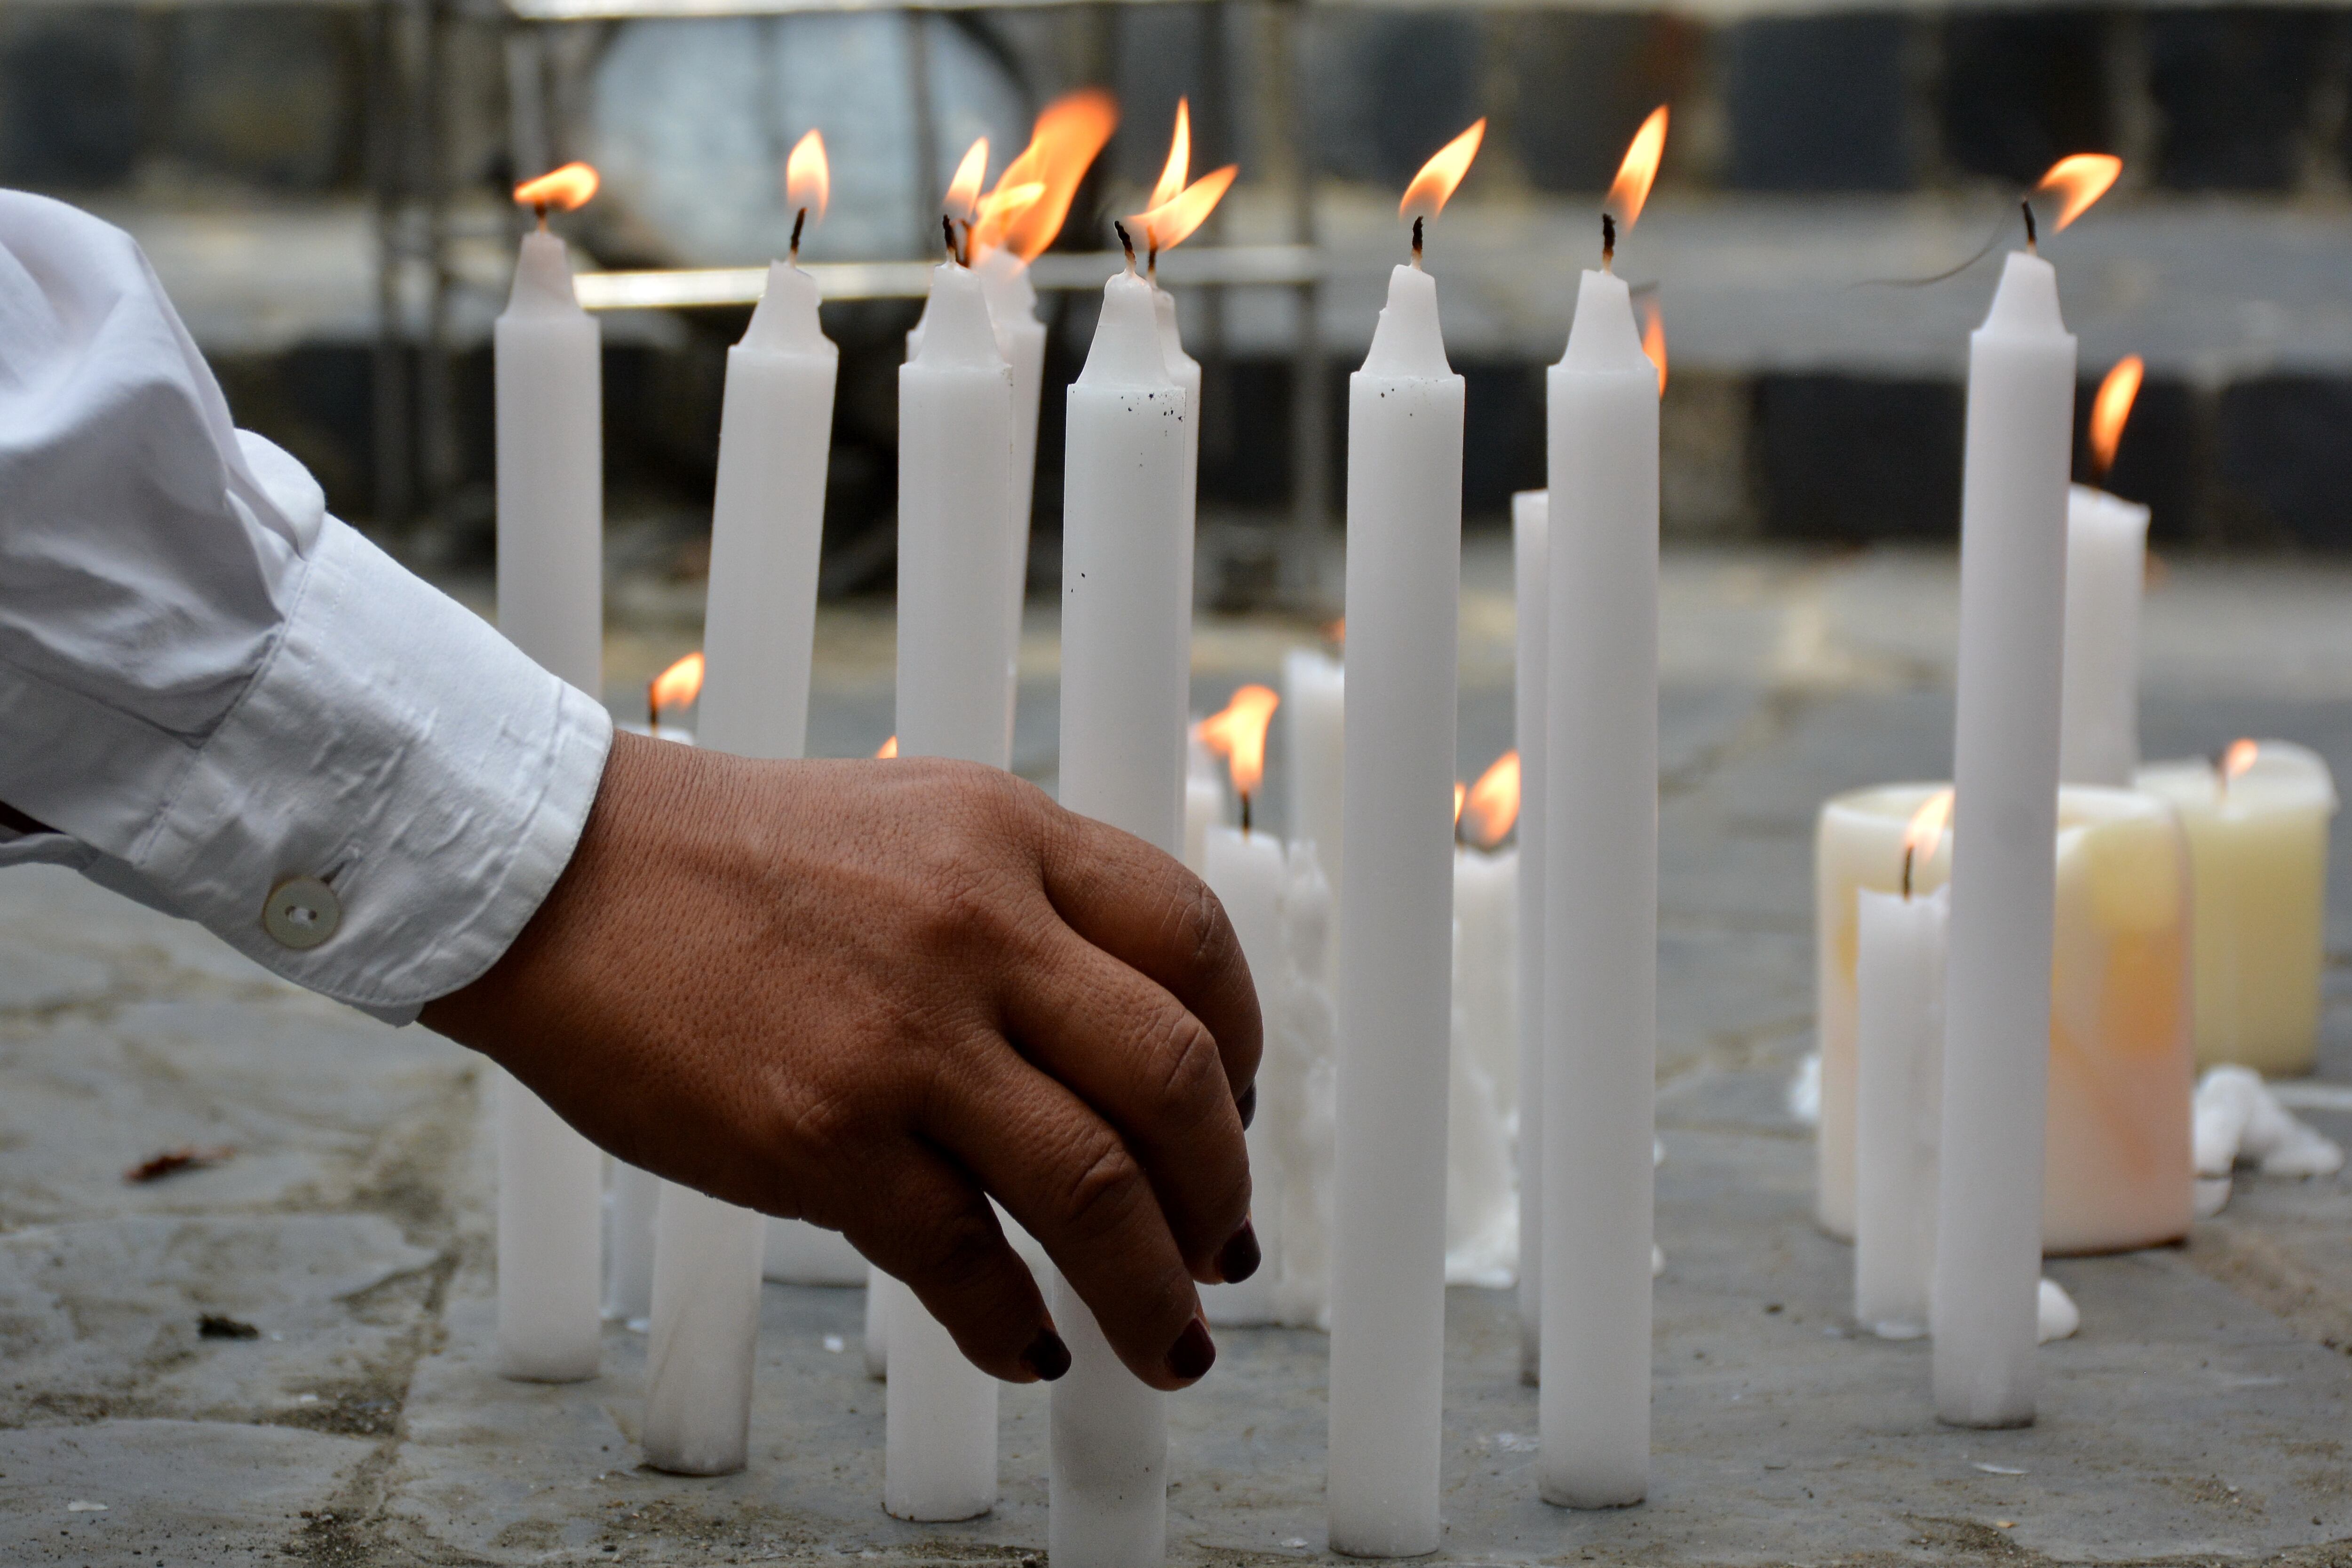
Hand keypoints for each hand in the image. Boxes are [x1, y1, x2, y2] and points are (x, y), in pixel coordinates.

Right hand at [421, 731, 1261, 1389]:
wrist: (554, 871)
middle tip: (1221, 1249)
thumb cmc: (727, 856)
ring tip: (1172, 1343)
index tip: (1236, 1112)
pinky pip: (963, 1260)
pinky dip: (1015, 1326)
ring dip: (1155, 1289)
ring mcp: (905, 1034)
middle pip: (1179, 1078)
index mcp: (1009, 835)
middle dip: (1222, 1189)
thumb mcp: (914, 822)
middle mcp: (979, 925)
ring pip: (1099, 1189)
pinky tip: (1030, 1348)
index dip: (1242, 1047)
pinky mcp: (822, 1134)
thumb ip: (1020, 900)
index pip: (1194, 943)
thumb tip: (1114, 1031)